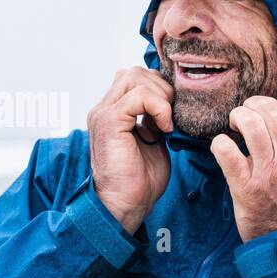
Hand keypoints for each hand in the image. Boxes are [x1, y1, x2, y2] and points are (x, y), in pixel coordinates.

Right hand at [88, 67, 173, 233]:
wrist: (126, 205)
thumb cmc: (140, 180)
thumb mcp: (153, 140)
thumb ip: (155, 117)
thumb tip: (170, 102)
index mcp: (112, 111)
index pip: (135, 78)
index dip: (159, 88)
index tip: (173, 113)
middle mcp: (103, 108)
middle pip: (135, 72)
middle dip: (162, 88)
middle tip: (172, 116)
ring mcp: (103, 113)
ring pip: (135, 78)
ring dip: (160, 96)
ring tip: (167, 122)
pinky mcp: (109, 122)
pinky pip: (138, 97)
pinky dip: (159, 107)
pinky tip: (164, 128)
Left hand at [210, 97, 276, 242]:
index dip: (275, 109)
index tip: (268, 118)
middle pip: (268, 112)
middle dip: (253, 106)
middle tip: (246, 114)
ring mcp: (269, 173)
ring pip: (249, 125)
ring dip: (238, 117)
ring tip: (235, 124)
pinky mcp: (245, 188)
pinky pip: (226, 152)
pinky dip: (220, 143)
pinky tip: (223, 146)